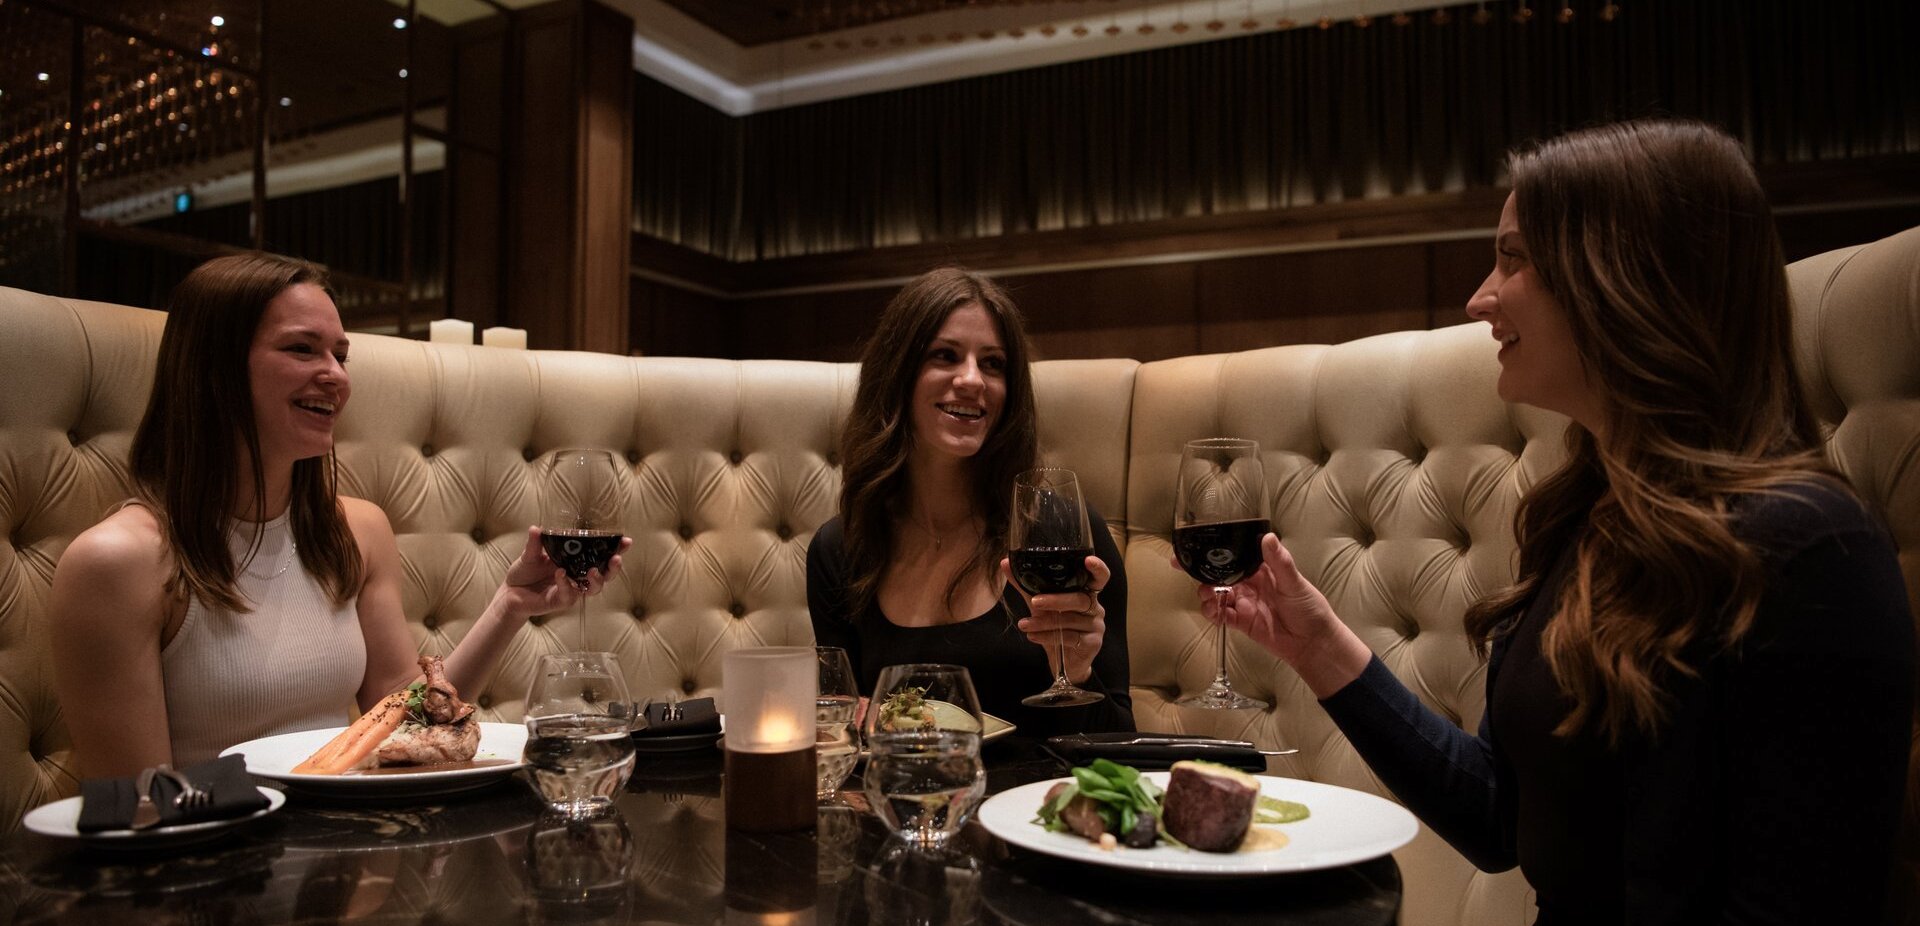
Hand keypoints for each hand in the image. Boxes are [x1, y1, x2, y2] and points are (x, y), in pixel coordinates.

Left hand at [496, 527, 630, 622]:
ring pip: (594, 588)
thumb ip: (535, 543)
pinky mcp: (562, 601)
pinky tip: (560, 574)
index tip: (626, 541)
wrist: (511, 592)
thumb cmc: (525, 572)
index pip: (600, 554)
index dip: (615, 549)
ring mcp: (573, 589)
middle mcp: (579, 575)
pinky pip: (570, 594)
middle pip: (605, 574)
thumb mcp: (530, 554)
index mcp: (576, 560)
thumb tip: (536, 528)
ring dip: (598, 580)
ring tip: (594, 571)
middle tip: (616, 559)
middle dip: (614, 568)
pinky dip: (566, 584)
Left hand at [1003, 555, 1109, 685]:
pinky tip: (1033, 636)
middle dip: (1056, 600)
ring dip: (1045, 623)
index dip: (1097, 568)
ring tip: (1025, 624)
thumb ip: (1025, 586)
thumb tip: (1005, 563)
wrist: (1064, 664)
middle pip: (1080, 598)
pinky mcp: (1092, 644)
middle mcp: (1094, 608)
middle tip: (1035, 602)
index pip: (1099, 578)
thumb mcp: (1039, 606)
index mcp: (1086, 593)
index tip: (1088, 561)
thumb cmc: (1055, 628)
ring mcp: (1095, 626)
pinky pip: (1070, 638)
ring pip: (1071, 620)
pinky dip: (1048, 637)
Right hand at [1192, 533, 1369, 697]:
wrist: (1313, 643)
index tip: (1197, 545)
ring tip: (1206, 594)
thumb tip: (1268, 538)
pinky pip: (1221, 615)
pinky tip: (1213, 611)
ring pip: (1216, 594)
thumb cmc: (1310, 608)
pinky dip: (1212, 613)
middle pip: (1219, 574)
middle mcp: (1249, 584)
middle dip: (1200, 570)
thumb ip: (1280, 562)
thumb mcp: (1295, 582)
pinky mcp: (1241, 622)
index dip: (1215, 550)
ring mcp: (1244, 603)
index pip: (1234, 555)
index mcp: (1261, 569)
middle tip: (1182, 566)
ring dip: (1206, 592)